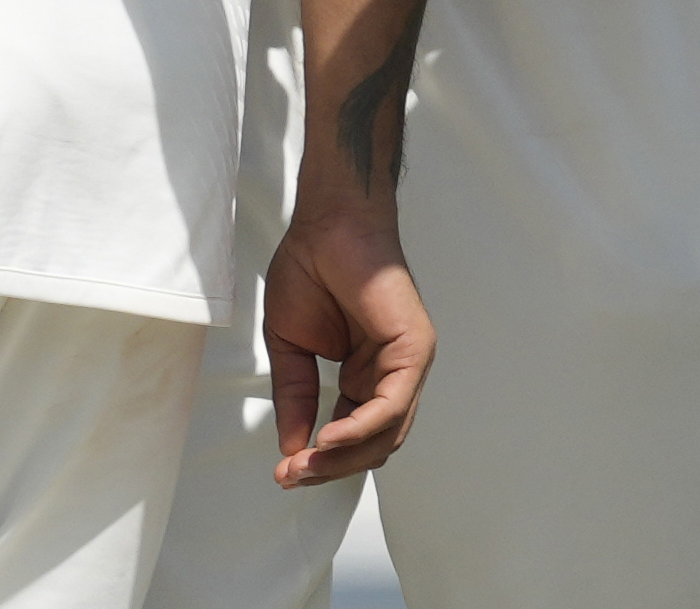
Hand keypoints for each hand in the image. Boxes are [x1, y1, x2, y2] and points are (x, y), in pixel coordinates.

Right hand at [262, 186, 432, 487]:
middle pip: (374, 446)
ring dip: (343, 457)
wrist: (328, 224)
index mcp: (366, 376)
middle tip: (290, 475)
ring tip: (304, 463)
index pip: (353, 437)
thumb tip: (293, 449)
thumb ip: (297, 399)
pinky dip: (359, 430)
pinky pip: (392, 405)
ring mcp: (408, 362)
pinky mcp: (415, 347)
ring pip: (387, 434)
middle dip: (330, 468)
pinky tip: (327, 438)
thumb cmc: (312, 272)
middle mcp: (393, 374)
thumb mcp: (292, 349)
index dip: (321, 461)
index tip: (284, 473)